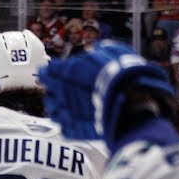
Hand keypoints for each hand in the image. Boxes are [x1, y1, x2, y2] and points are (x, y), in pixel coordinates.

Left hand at [39, 40, 174, 142]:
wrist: (131, 103)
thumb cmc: (123, 76)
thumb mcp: (114, 53)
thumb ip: (100, 51)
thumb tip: (96, 49)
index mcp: (68, 72)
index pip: (47, 71)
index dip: (49, 72)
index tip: (51, 72)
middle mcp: (63, 92)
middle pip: (48, 91)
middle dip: (54, 90)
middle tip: (62, 89)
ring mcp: (67, 112)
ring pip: (53, 111)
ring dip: (59, 107)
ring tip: (69, 106)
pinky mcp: (75, 130)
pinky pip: (64, 128)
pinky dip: (69, 125)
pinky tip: (77, 121)